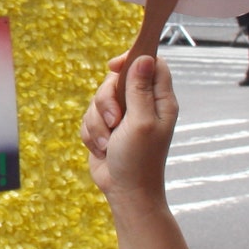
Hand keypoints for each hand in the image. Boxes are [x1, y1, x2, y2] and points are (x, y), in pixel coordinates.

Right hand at [81, 52, 177, 208]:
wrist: (125, 191)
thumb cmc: (139, 160)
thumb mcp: (141, 122)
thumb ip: (140, 89)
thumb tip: (144, 57)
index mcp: (160, 101)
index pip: (151, 63)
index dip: (133, 59)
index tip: (114, 67)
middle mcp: (143, 105)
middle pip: (117, 79)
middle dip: (107, 100)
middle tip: (114, 121)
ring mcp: (124, 116)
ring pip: (99, 100)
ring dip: (97, 122)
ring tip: (109, 142)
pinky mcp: (106, 127)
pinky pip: (89, 117)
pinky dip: (91, 133)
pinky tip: (103, 148)